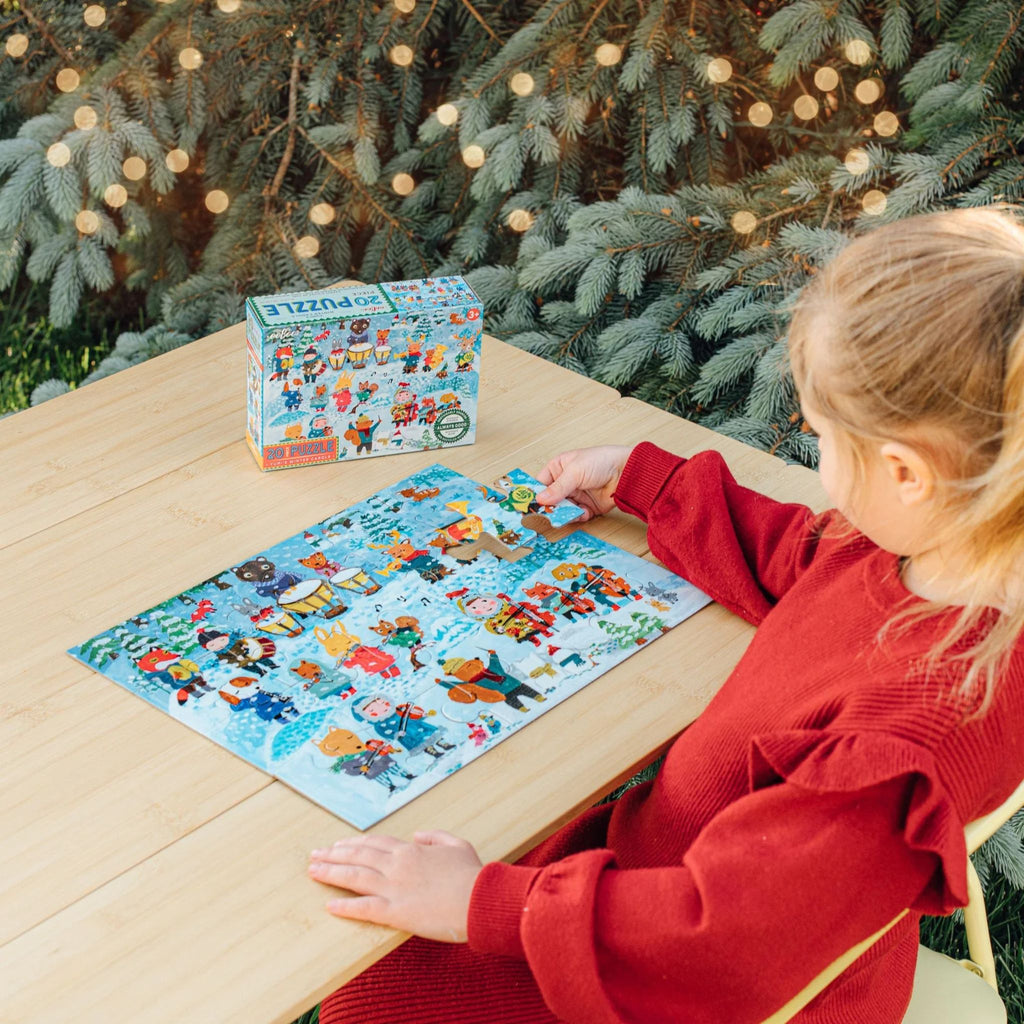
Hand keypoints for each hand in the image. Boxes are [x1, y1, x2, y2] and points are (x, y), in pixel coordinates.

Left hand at [309, 831, 482, 942]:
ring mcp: (394, 887)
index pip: (375, 843)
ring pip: (355, 876)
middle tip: (315, 855)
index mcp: (411, 850)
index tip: (338, 845)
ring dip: (331, 873)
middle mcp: (397, 865)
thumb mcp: (457, 845)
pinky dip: (345, 906)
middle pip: (358, 856)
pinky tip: (329, 905)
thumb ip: (435, 837)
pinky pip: (364, 908)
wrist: (479, 899)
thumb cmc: (472, 874)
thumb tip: (418, 835)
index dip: (354, 843)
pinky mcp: (395, 912)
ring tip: (313, 871)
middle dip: (333, 854)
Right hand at [536, 445, 632, 520]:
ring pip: (563, 509)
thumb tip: (541, 499)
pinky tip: (584, 512)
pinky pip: (577, 515)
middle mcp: (566, 482)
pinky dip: (579, 516)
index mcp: (559, 467)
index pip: (541, 483)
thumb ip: (558, 487)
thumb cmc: (601, 461)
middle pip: (551, 499)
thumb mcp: (575, 472)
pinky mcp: (588, 506)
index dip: (535, 494)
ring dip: (565, 513)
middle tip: (547, 514)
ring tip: (569, 513)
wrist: (627, 472)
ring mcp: (577, 495)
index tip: (530, 505)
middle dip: (550, 507)